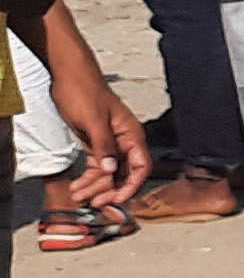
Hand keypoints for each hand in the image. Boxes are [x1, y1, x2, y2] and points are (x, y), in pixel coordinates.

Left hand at [55, 84, 147, 212]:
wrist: (69, 76)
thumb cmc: (83, 92)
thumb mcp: (93, 120)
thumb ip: (104, 146)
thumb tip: (111, 170)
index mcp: (131, 135)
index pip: (141, 167)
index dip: (131, 185)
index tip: (118, 199)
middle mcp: (124, 142)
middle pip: (123, 174)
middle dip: (109, 190)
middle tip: (93, 202)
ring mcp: (110, 144)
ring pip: (107, 173)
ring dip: (94, 187)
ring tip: (78, 196)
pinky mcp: (96, 144)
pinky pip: (96, 167)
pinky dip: (87, 178)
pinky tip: (77, 186)